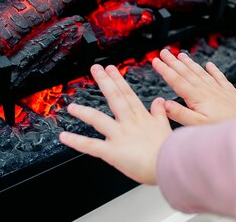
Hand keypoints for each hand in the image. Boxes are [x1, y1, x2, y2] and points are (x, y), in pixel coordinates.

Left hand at [59, 64, 171, 184]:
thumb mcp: (165, 126)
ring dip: (83, 112)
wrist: (171, 166)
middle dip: (104, 82)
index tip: (111, 69)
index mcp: (141, 118)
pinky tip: (65, 137)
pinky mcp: (113, 151)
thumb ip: (159, 113)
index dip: (118, 80)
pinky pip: (91, 146)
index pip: (127, 94)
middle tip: (95, 69)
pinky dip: (76, 141)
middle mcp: (129, 123)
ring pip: (98, 119)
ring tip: (71, 106)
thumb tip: (159, 100)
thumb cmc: (169, 151)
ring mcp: (120, 135)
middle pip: (115, 98)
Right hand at [152, 49, 235, 125]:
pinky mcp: (228, 91)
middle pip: (185, 72)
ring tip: (180, 55)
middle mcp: (206, 89)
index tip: (156, 61)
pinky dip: (213, 69)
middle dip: (172, 62)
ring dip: (188, 63)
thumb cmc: (224, 126)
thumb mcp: (198, 124)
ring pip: (200, 72)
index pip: (176, 80)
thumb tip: (165, 105)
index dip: (164, 70)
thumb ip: (180, 114)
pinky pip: (218, 76)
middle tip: (163, 52)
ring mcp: (217, 89)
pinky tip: (209, 64)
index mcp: (196, 97)